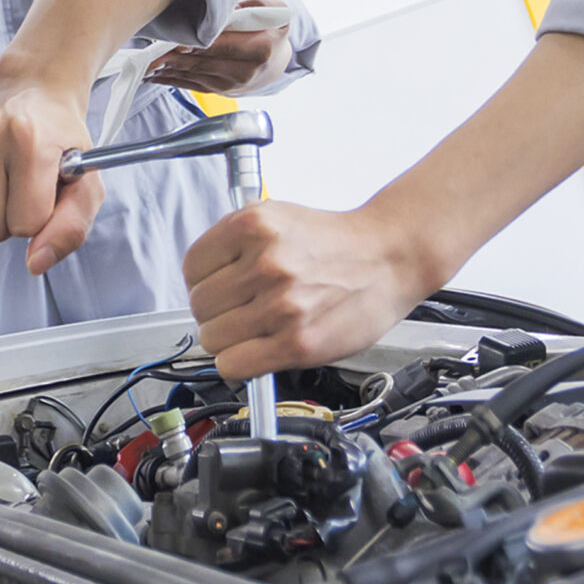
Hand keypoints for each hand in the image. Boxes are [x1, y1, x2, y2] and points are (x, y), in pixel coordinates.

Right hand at [0, 80, 102, 275]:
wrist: (34, 93)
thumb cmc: (61, 142)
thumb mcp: (85, 184)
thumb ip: (71, 228)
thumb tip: (35, 263)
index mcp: (31, 141)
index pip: (26, 224)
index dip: (39, 217)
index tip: (43, 192)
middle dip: (9, 221)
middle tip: (20, 188)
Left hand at [145, 0, 291, 95]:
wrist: (278, 60)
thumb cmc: (272, 29)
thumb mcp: (275, 10)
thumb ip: (253, 6)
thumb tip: (226, 10)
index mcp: (260, 49)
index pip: (221, 45)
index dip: (195, 45)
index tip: (173, 43)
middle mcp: (245, 72)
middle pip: (202, 62)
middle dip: (173, 58)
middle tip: (149, 53)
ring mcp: (230, 85)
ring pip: (193, 75)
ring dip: (168, 70)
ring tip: (145, 63)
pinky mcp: (219, 91)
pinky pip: (191, 85)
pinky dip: (171, 79)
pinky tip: (154, 74)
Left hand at [184, 201, 435, 380]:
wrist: (391, 255)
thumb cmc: (338, 240)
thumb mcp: (279, 217)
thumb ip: (237, 243)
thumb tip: (201, 278)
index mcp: (253, 225)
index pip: (192, 267)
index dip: (202, 281)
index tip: (216, 287)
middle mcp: (264, 263)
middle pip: (199, 305)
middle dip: (215, 311)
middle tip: (241, 309)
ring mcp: (280, 305)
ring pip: (212, 338)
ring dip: (229, 340)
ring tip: (255, 329)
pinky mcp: (296, 343)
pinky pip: (234, 365)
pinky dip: (239, 363)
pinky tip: (257, 350)